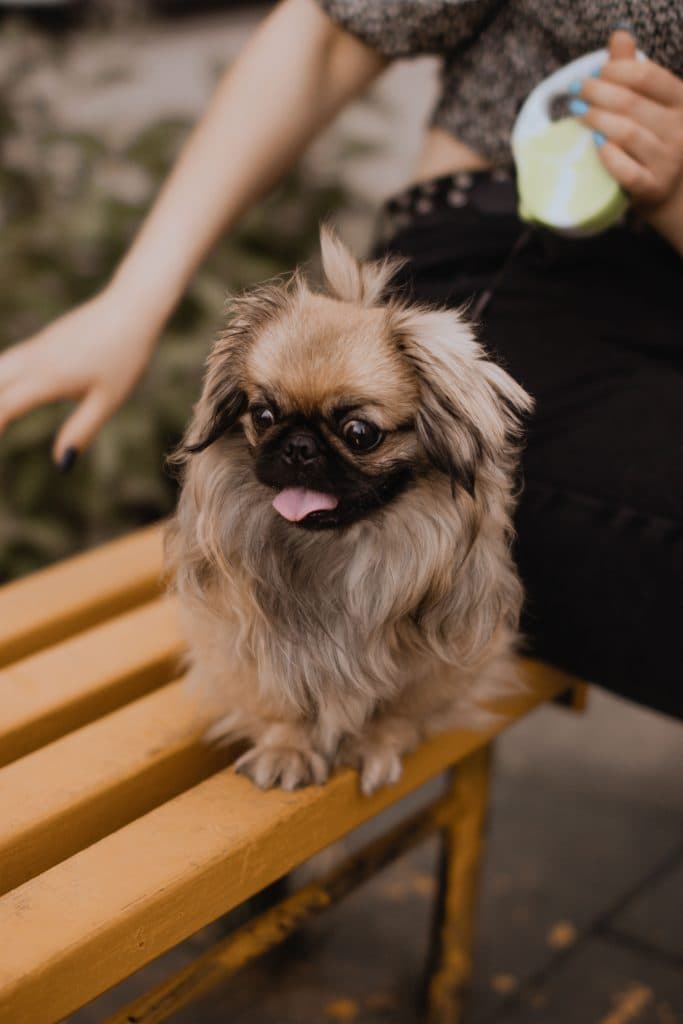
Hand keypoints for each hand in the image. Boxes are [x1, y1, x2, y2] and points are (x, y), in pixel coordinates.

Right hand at [0, 288, 159, 466]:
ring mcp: (35, 347)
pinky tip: (3, 388)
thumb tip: (61, 464)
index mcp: (48, 378)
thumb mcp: (107, 400)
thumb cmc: (125, 356)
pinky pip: (8, 360)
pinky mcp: (42, 341)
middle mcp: (34, 360)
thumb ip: (81, 431)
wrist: (132, 307)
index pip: (5, 406)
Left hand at [573, 29, 682, 247]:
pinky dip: (609, 156)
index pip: (648, 76)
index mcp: (680, 102)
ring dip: (597, 120)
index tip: (595, 72)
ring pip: (628, 134)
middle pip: (632, 103)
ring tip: (578, 113)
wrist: (670, 193)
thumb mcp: (652, 105)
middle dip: (598, 93)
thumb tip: (619, 36)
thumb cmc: (654, 143)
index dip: (616, 70)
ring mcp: (668, 161)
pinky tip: (595, 145)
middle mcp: (679, 130)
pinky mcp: (652, 188)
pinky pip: (628, 171)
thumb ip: (635, 72)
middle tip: (576, 91)